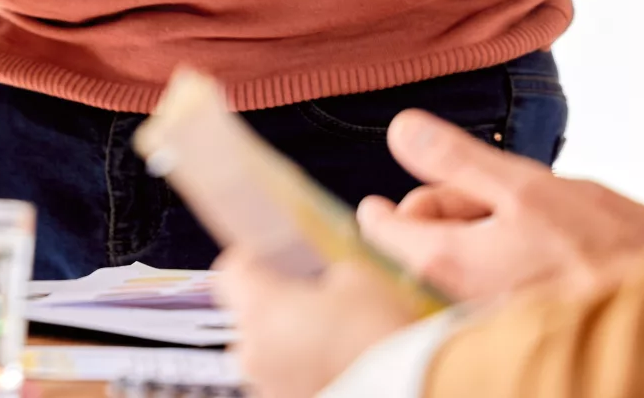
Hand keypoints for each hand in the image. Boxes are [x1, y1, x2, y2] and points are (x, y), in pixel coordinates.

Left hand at [214, 251, 418, 397]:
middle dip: (276, 309)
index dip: (253, 261)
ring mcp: (267, 390)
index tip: (271, 259)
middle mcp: (252, 353)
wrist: (412, 392)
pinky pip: (287, 384)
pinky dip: (305, 376)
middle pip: (249, 319)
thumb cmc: (382, 337)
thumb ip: (330, 275)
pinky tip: (341, 371)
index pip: (231, 271)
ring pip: (268, 356)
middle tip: (314, 306)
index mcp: (260, 308)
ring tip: (335, 346)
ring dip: (291, 347)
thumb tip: (328, 284)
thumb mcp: (361, 281)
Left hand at [352, 109, 643, 301]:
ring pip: (462, 258)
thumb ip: (456, 161)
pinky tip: (555, 253)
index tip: (437, 181)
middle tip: (512, 200)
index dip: (402, 197)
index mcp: (447, 263)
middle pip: (424, 241)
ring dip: (491, 233)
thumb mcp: (529, 187)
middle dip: (457, 209)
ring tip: (544, 228)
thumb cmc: (613, 252)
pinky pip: (494, 281)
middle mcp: (456, 302)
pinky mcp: (518, 327)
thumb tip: (400, 132)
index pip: (379, 228)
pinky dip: (514, 259)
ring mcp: (485, 319)